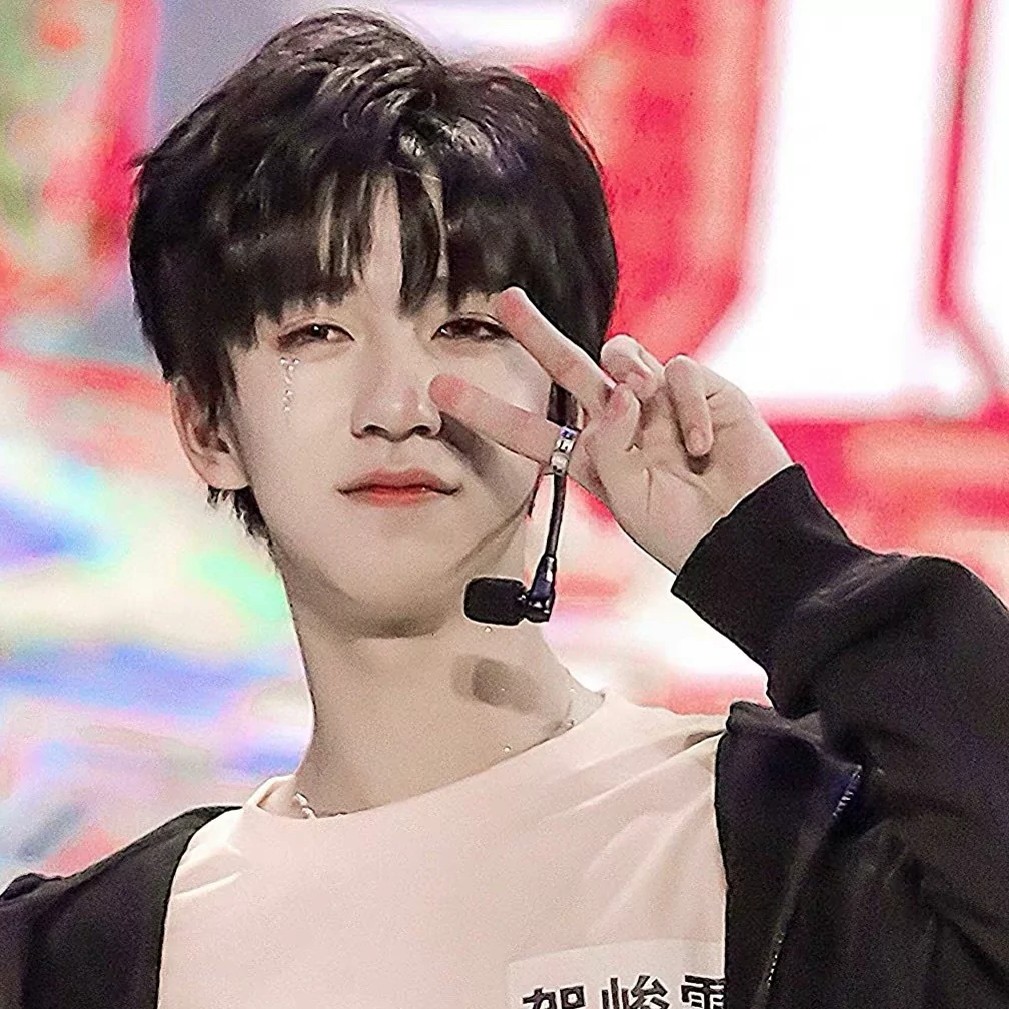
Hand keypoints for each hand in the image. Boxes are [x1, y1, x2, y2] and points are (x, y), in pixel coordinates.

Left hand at [429, 288, 793, 573]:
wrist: (747, 535)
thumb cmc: (683, 529)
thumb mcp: (626, 500)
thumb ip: (608, 448)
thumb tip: (618, 391)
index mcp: (591, 457)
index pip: (529, 429)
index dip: (485, 410)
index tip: (438, 389)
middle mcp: (619, 422)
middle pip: (568, 367)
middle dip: (537, 333)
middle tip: (504, 300)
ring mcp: (659, 402)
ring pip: (621, 354)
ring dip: (628, 381)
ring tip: (647, 416)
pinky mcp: (702, 388)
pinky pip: (677, 371)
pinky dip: (686, 406)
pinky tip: (699, 444)